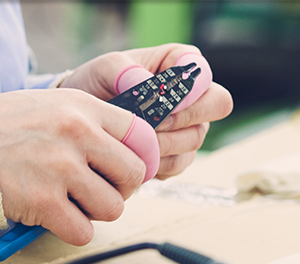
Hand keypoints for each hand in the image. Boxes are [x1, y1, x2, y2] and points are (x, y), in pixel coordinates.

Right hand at [0, 89, 145, 245]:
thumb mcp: (49, 105)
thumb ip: (87, 122)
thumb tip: (127, 150)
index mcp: (81, 107)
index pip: (141, 134)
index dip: (140, 158)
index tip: (126, 171)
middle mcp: (76, 134)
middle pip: (133, 175)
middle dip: (120, 189)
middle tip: (98, 190)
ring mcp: (61, 168)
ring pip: (113, 207)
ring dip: (95, 212)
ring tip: (72, 202)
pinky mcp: (44, 202)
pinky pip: (83, 231)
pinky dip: (72, 230)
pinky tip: (54, 217)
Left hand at [63, 43, 233, 178]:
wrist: (82, 118)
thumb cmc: (97, 85)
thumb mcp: (106, 68)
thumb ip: (128, 72)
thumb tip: (150, 89)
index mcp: (181, 63)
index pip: (204, 74)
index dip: (187, 89)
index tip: (158, 98)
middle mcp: (194, 96)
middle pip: (217, 105)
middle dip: (181, 118)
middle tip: (149, 123)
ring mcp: (190, 126)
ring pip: (196, 139)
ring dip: (162, 143)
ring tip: (132, 139)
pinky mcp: (179, 155)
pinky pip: (179, 164)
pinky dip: (156, 162)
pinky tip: (134, 154)